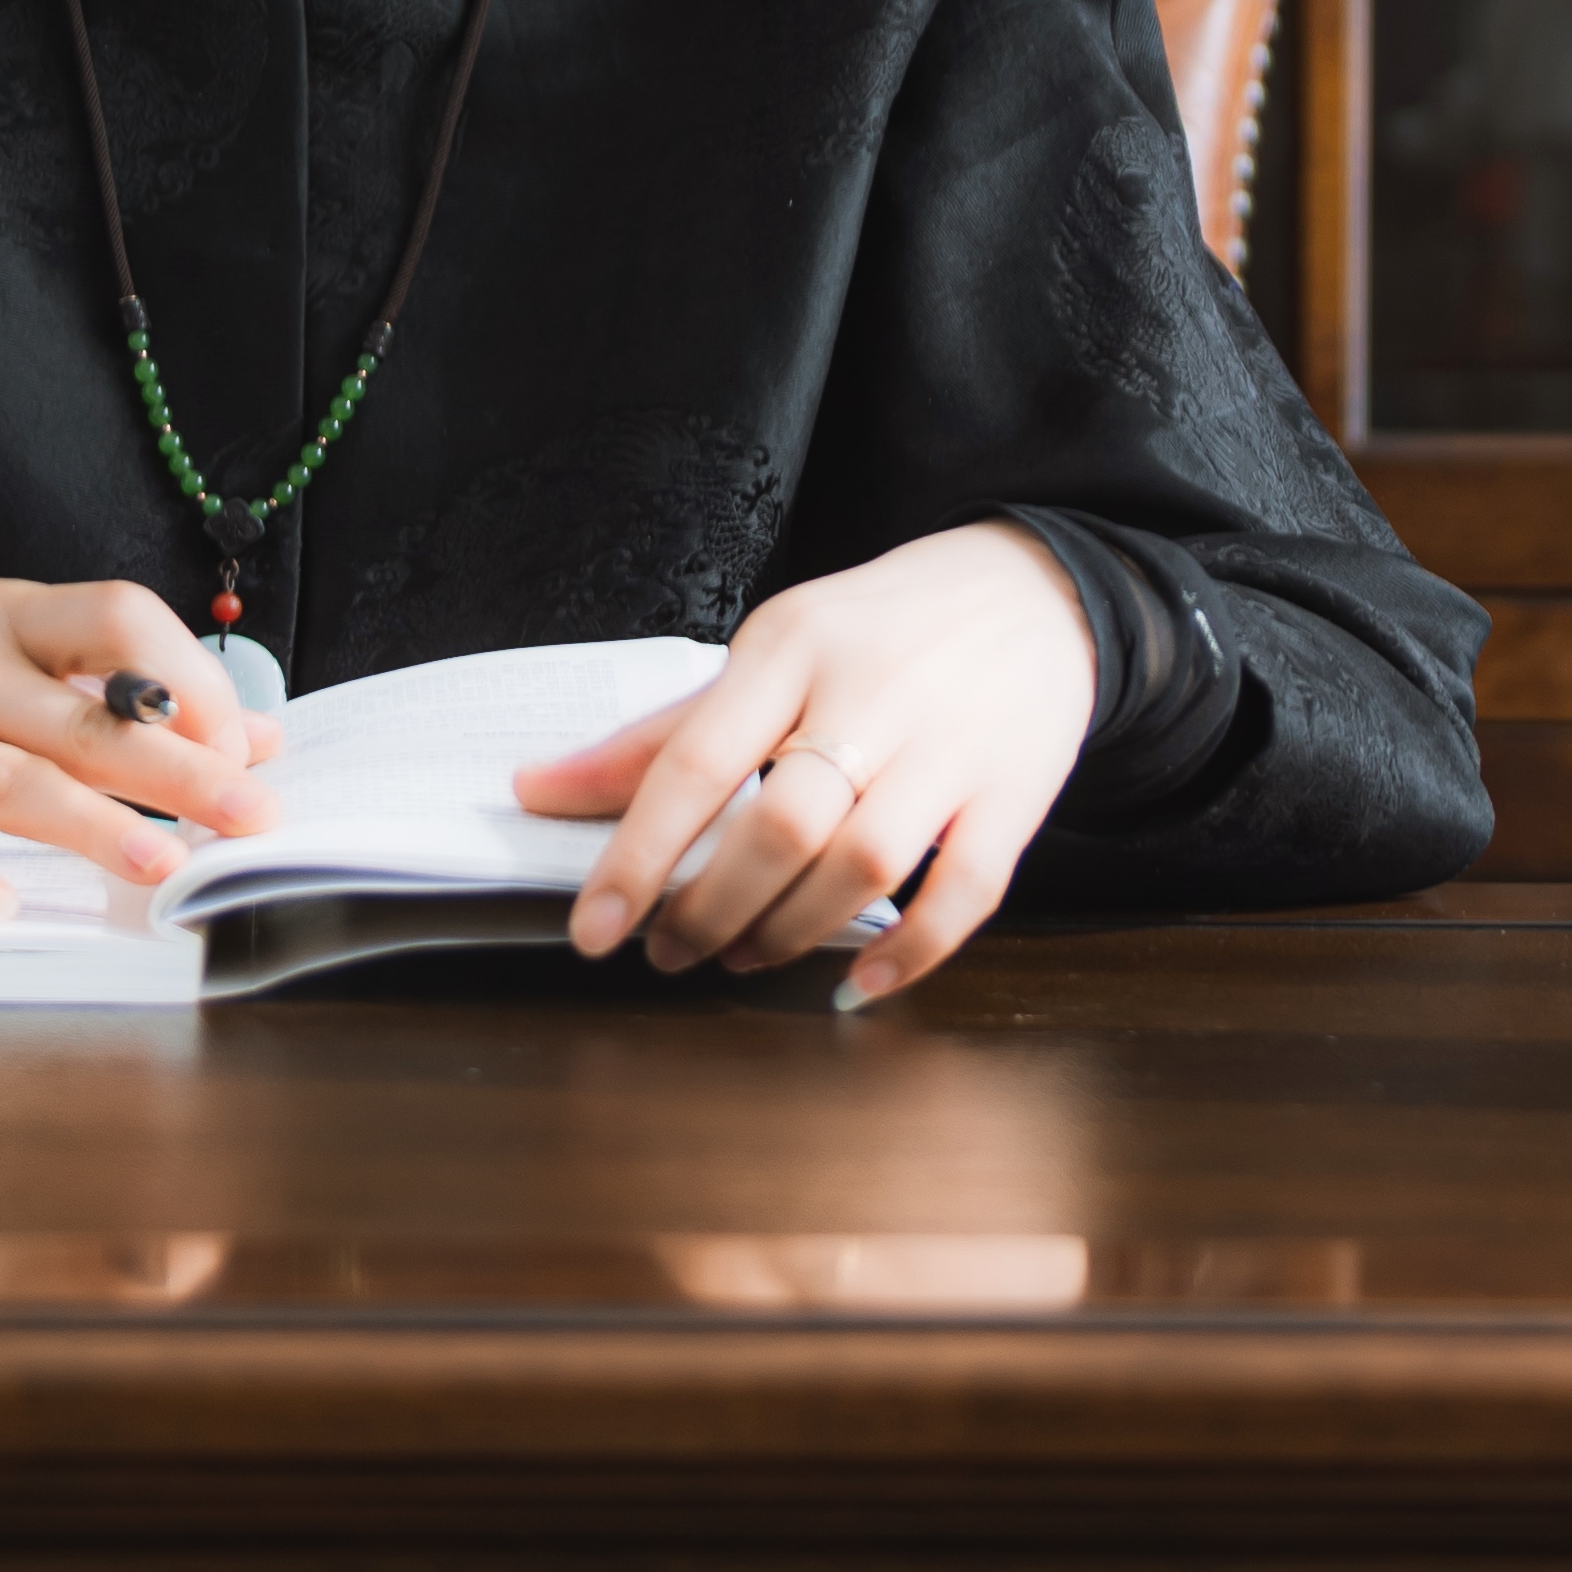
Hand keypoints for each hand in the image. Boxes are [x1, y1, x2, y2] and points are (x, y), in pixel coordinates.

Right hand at [0, 580, 279, 917]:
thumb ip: (109, 686)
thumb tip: (245, 736)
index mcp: (3, 617)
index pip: (116, 618)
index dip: (188, 678)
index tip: (239, 740)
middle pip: (83, 718)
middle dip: (178, 767)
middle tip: (249, 812)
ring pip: (14, 782)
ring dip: (95, 826)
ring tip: (165, 862)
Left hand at [512, 520, 1096, 1008]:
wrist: (1036, 588)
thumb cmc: (879, 629)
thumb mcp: (770, 650)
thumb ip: (661, 732)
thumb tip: (535, 788)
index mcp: (793, 646)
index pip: (696, 761)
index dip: (635, 857)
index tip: (593, 930)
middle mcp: (873, 692)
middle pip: (780, 825)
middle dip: (710, 908)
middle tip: (670, 949)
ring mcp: (952, 746)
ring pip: (863, 865)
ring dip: (790, 931)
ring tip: (744, 953)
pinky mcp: (1015, 792)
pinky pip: (965, 892)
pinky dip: (909, 951)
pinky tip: (858, 982)